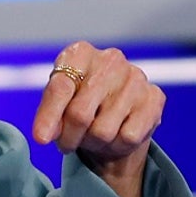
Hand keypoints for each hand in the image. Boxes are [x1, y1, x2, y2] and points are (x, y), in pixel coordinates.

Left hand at [32, 41, 164, 196]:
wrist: (118, 115)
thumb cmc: (80, 104)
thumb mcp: (58, 104)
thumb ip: (49, 115)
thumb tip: (43, 135)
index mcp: (80, 52)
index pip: (60, 87)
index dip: (49, 117)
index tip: (41, 139)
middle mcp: (110, 59)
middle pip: (80, 113)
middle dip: (70, 136)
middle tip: (67, 143)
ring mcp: (135, 76)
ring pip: (103, 130)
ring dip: (94, 142)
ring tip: (93, 135)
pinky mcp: (154, 97)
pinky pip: (128, 136)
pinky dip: (118, 144)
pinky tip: (117, 134)